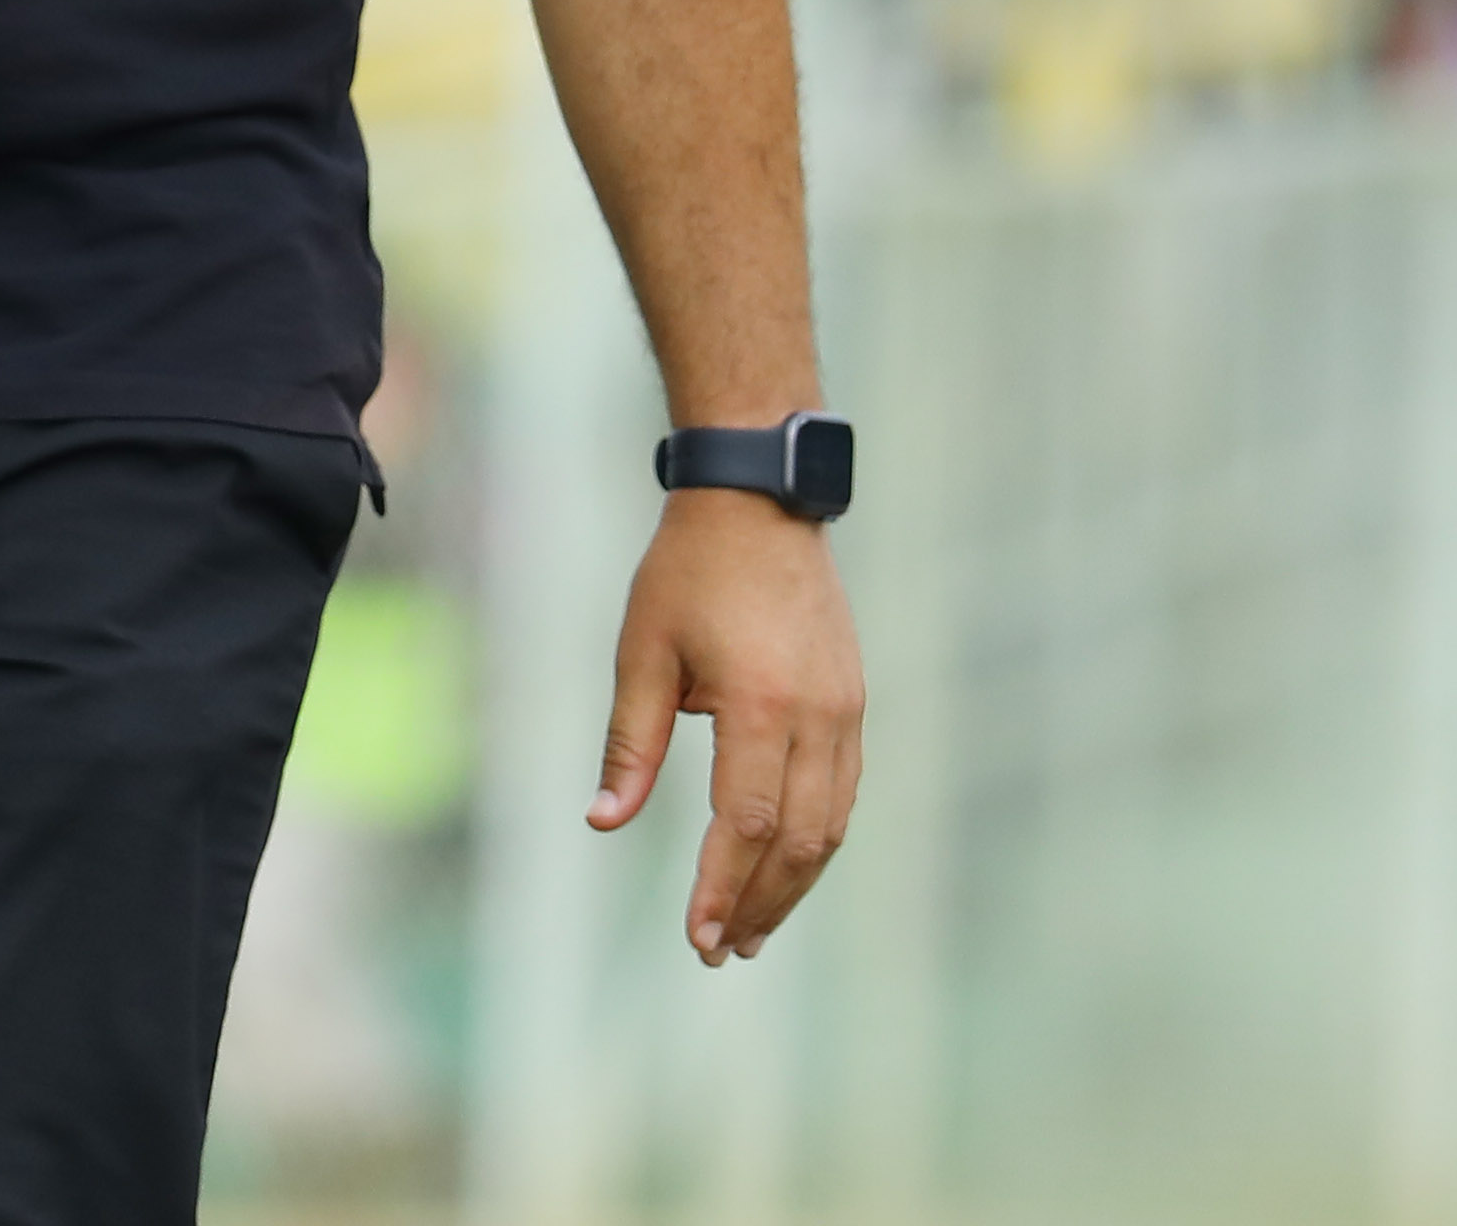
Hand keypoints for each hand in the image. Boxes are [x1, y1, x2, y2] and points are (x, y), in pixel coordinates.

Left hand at [594, 485, 866, 963]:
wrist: (758, 504)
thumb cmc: (687, 574)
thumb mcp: (643, 653)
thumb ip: (630, 743)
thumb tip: (603, 822)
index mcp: (758, 703)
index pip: (742, 823)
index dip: (720, 887)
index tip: (695, 936)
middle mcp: (815, 716)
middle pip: (794, 841)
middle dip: (757, 905)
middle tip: (717, 951)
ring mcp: (845, 711)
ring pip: (828, 826)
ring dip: (791, 886)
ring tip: (750, 931)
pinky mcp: (853, 704)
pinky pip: (843, 794)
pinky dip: (814, 843)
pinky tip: (784, 871)